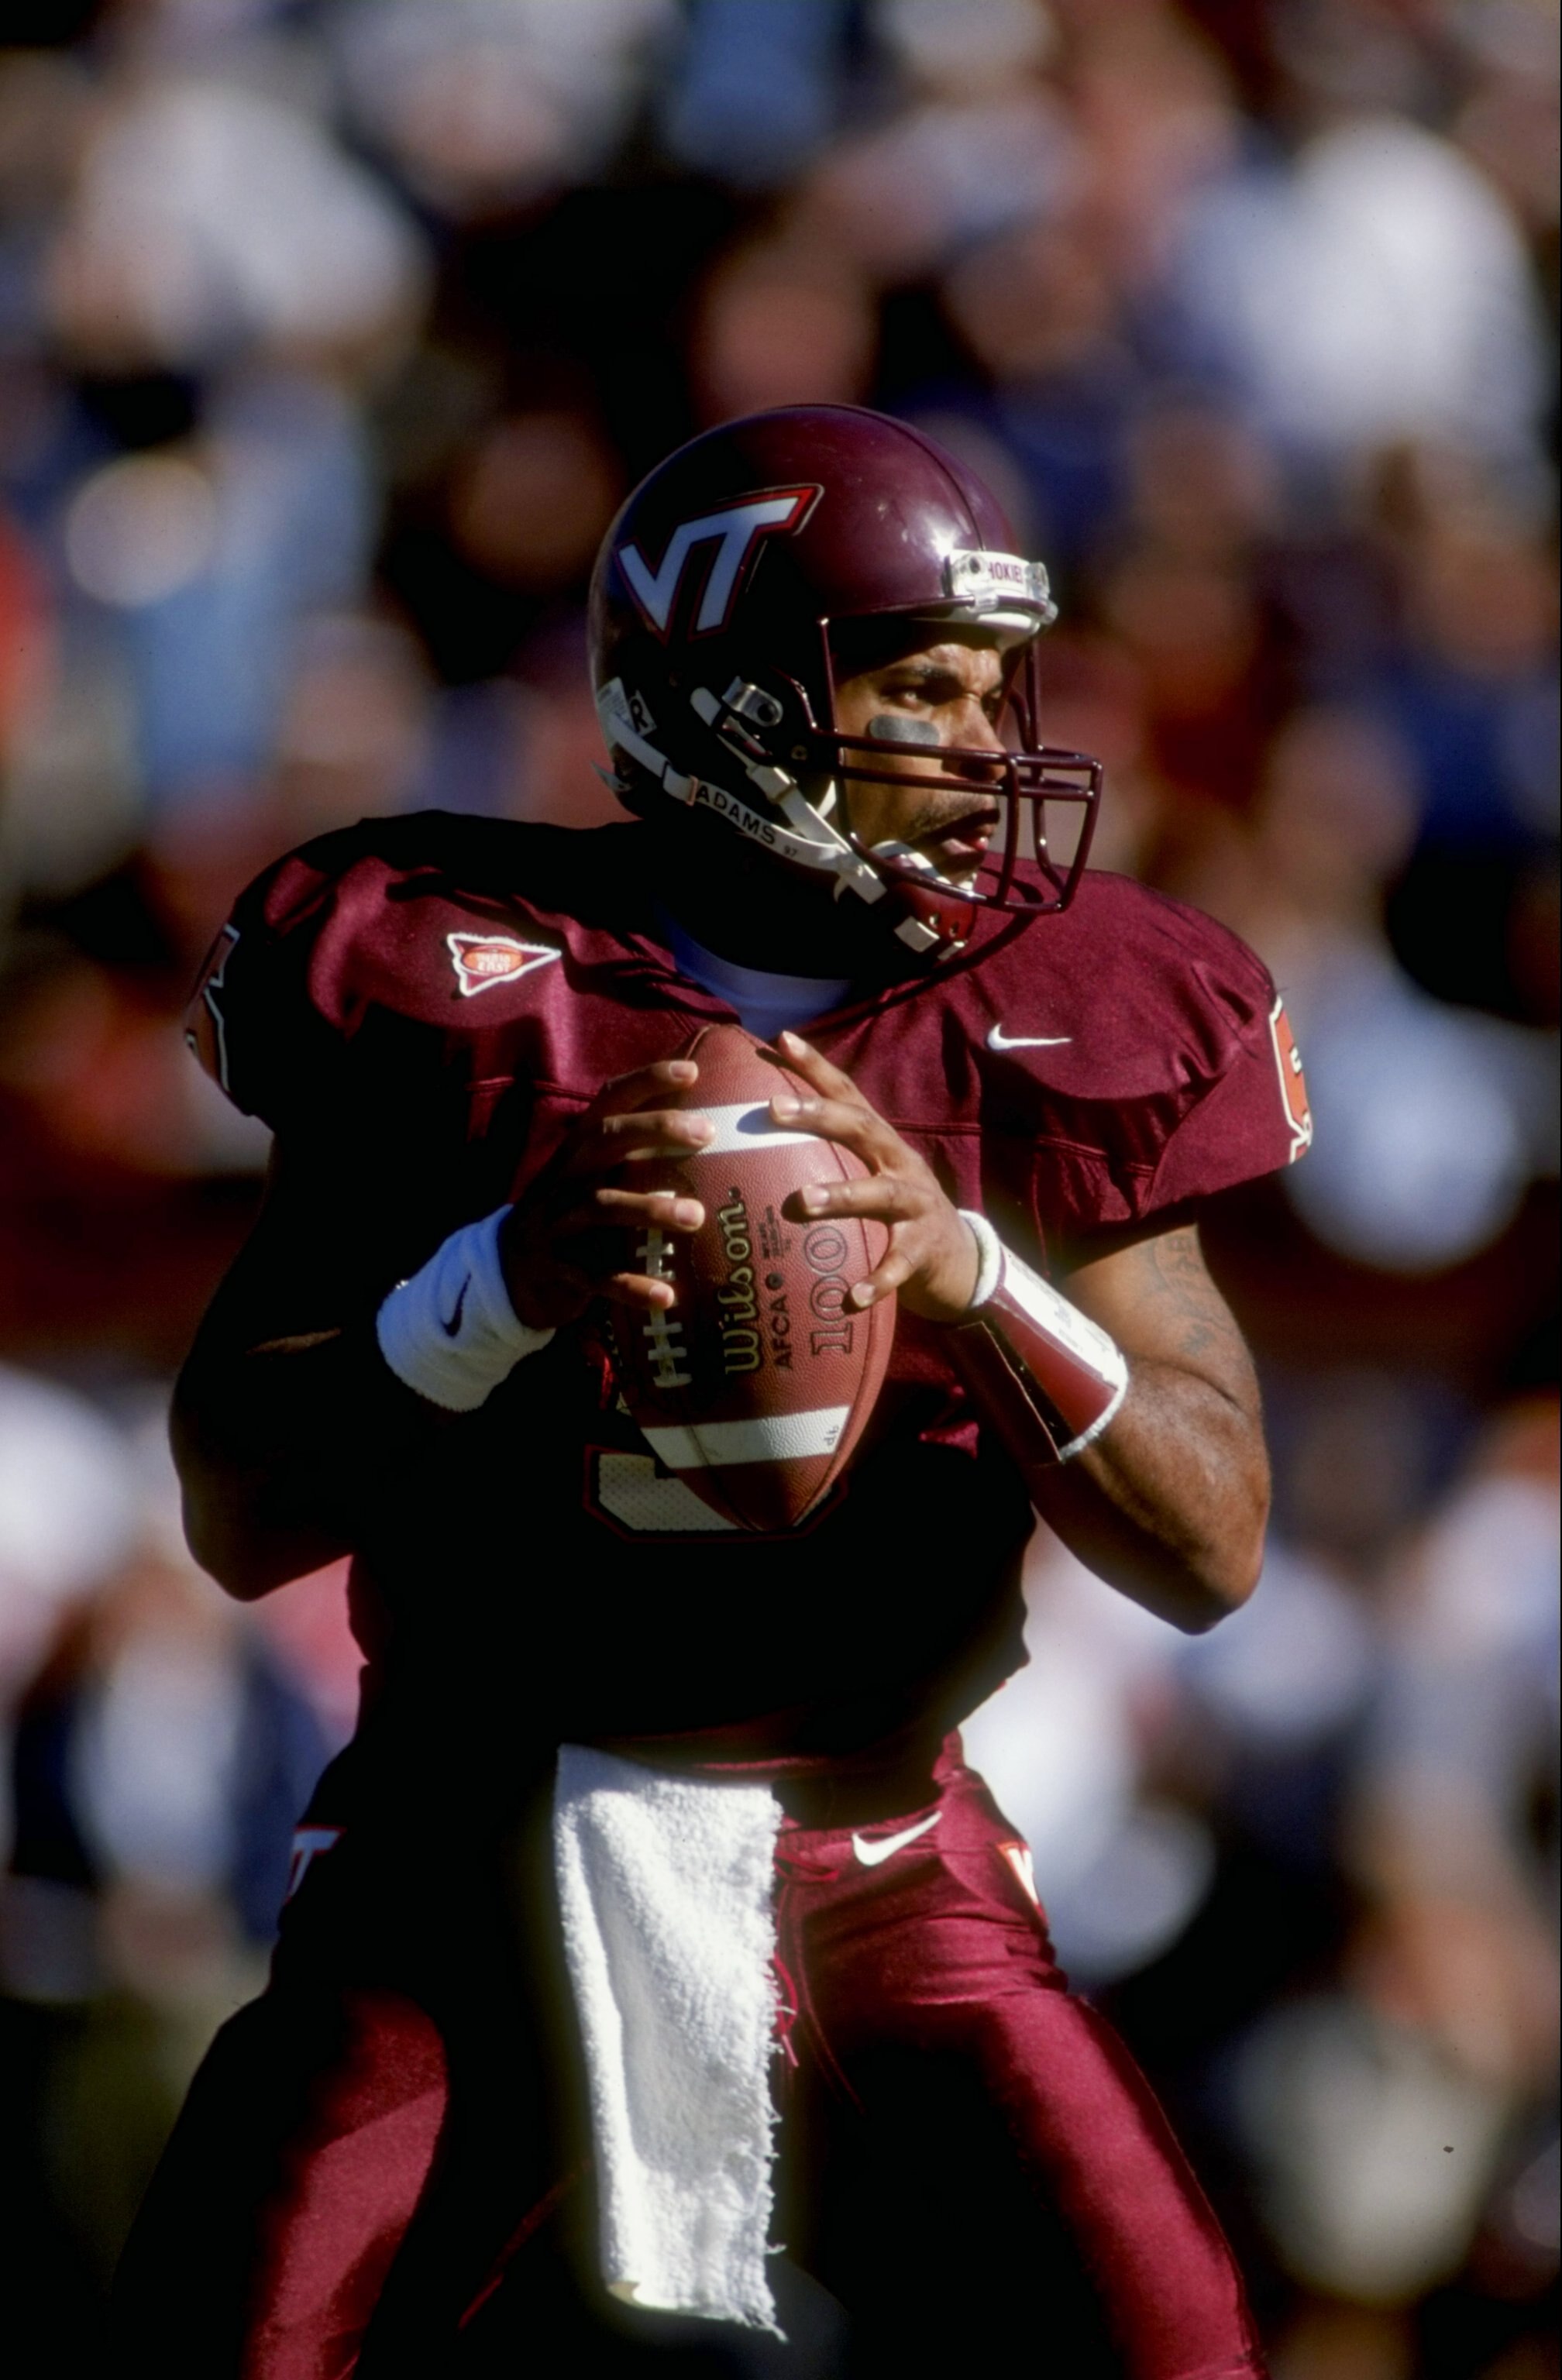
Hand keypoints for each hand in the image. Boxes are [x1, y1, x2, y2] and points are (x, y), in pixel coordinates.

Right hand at [497, 1058, 711, 1328]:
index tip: (692, 1072)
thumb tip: (709, 1129)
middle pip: (605, 1141)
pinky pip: (599, 1278)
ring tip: (697, 1216)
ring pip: (602, 1206)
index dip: (646, 1082)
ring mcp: (558, 1224)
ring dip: (650, 1209)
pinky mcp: (560, 1270)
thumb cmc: (573, 1216)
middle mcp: (564, 1178)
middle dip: (654, 1129)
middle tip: (706, 1133)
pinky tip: (668, 1295)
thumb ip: (632, 1155)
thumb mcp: (591, 1178)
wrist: (509, 1273)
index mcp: (577, 1151)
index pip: (609, 1104)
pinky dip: (633, 1287)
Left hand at [768, 1033, 978, 1321]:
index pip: (848, 1094)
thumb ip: (826, 1155)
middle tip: (773, 1110)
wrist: (957, 1258)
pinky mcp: (923, 1249)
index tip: (781, 1040)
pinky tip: (849, 1296)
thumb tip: (757, 1138)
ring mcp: (916, 1205)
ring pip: (880, 1194)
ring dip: (841, 1196)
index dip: (817, 1067)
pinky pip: (898, 1265)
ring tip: (803, 1201)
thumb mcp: (867, 1174)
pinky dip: (876, 1280)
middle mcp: (899, 1163)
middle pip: (862, 1129)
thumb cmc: (892, 1212)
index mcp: (880, 1142)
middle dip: (819, 1115)